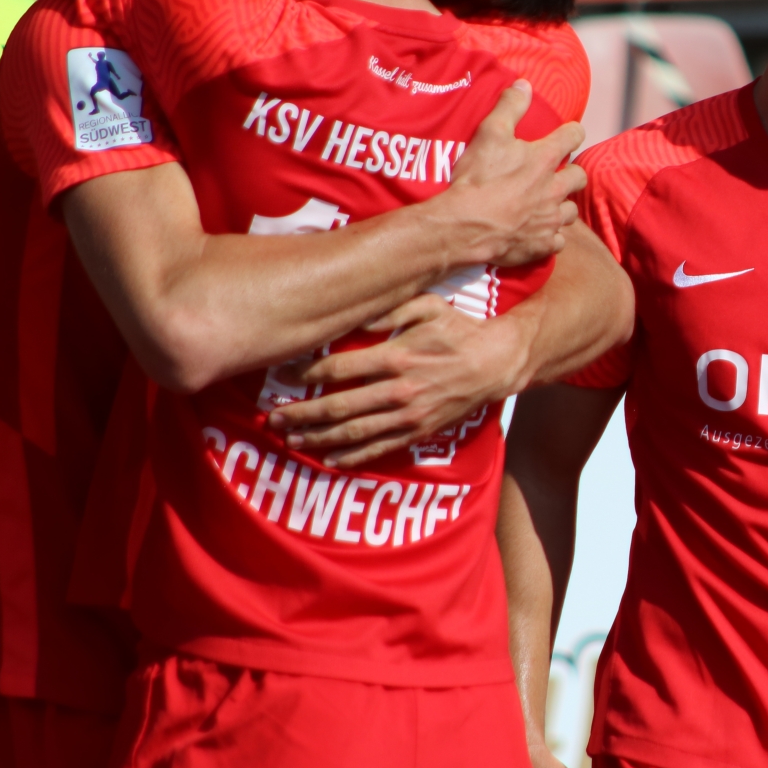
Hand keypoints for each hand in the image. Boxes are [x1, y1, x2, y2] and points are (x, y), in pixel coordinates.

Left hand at [265, 295, 529, 467]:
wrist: (495, 363)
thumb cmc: (459, 330)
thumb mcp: (428, 306)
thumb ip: (390, 310)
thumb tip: (355, 312)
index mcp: (396, 357)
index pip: (339, 369)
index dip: (306, 374)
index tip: (282, 376)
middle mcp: (398, 390)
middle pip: (339, 406)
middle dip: (302, 414)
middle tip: (273, 418)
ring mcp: (409, 415)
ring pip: (355, 432)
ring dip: (320, 438)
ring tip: (292, 441)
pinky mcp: (419, 431)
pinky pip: (381, 448)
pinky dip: (354, 457)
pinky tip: (330, 460)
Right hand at [436, 85, 585, 269]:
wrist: (466, 227)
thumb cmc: (477, 178)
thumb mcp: (489, 133)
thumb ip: (510, 106)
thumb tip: (525, 84)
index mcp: (545, 159)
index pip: (573, 136)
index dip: (571, 132)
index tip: (568, 133)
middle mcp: (555, 189)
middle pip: (579, 177)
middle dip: (570, 173)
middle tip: (555, 174)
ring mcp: (551, 219)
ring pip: (571, 212)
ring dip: (562, 206)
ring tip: (546, 205)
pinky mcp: (543, 245)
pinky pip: (558, 240)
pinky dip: (550, 236)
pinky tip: (538, 233)